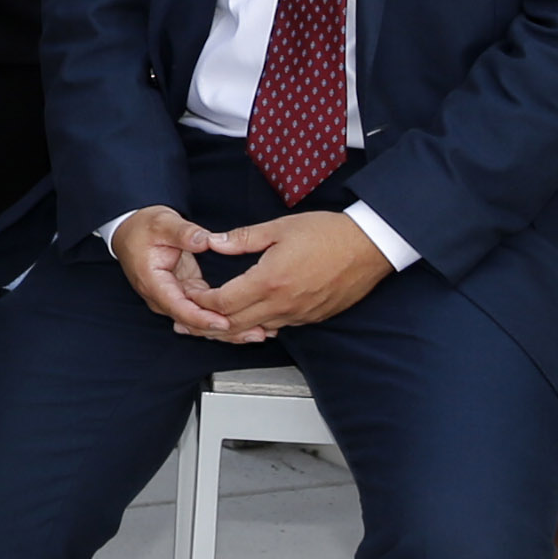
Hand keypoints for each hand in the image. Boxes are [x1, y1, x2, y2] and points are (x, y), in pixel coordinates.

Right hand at [112, 206, 246, 337]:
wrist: (130, 230)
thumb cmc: (143, 228)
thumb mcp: (162, 223)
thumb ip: (184, 233)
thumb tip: (205, 240)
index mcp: (153, 283)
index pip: (179, 308)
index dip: (202, 318)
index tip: (223, 322)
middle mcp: (162, 296)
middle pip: (193, 322)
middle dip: (223, 331)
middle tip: (254, 333)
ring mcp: (174, 297)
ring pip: (201, 321)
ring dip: (228, 330)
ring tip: (258, 333)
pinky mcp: (186, 293)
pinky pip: (205, 311)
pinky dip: (224, 317)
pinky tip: (248, 323)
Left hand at [195, 209, 392, 337]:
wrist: (369, 247)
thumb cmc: (330, 234)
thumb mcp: (280, 227)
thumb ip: (243, 238)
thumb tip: (214, 242)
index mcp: (269, 280)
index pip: (222, 303)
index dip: (200, 303)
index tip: (189, 297)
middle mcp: (282, 304)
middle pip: (233, 326)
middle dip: (207, 325)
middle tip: (188, 323)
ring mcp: (298, 315)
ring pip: (255, 331)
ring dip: (232, 329)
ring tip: (212, 324)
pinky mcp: (311, 318)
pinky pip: (277, 328)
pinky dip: (258, 326)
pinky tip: (250, 319)